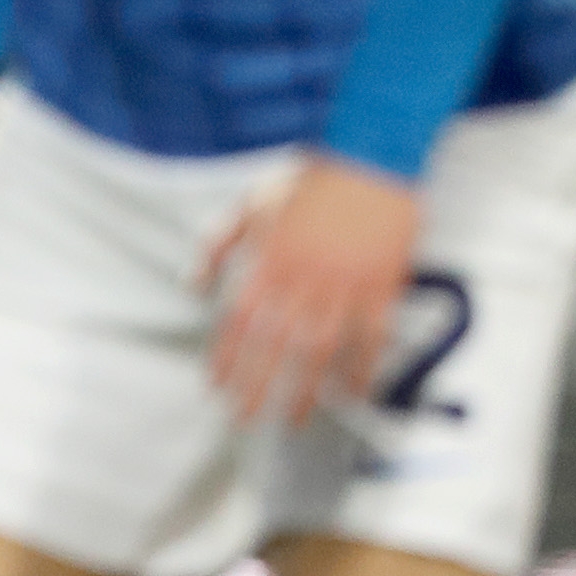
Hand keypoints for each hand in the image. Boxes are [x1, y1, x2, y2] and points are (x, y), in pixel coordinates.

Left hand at [200, 154, 423, 424]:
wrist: (370, 156)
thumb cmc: (310, 179)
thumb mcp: (253, 204)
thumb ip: (219, 244)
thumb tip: (194, 283)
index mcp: (270, 261)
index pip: (240, 321)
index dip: (226, 357)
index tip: (215, 386)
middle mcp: (304, 279)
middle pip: (275, 345)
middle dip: (257, 387)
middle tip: (244, 419)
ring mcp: (345, 285)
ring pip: (320, 349)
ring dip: (304, 389)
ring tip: (292, 419)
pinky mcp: (381, 285)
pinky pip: (371, 337)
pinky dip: (362, 368)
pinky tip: (352, 393)